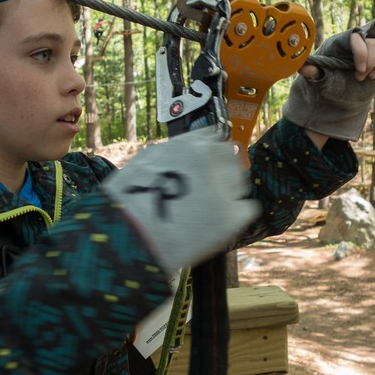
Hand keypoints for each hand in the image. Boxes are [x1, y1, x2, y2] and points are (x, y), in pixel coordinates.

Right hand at [102, 129, 259, 270]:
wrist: (128, 237)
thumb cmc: (127, 203)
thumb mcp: (145, 161)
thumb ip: (173, 152)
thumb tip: (192, 149)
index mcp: (188, 146)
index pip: (215, 137)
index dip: (211, 153)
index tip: (207, 164)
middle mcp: (209, 160)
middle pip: (230, 158)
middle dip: (222, 170)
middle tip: (208, 191)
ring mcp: (222, 188)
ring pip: (240, 183)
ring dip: (228, 192)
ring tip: (206, 211)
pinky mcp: (231, 217)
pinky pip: (246, 209)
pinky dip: (235, 216)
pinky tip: (216, 226)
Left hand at [297, 29, 374, 81]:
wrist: (337, 95)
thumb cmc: (326, 83)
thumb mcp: (319, 80)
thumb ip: (313, 72)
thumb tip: (301, 67)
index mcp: (341, 42)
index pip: (356, 37)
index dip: (362, 53)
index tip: (359, 72)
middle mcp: (357, 42)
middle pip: (373, 41)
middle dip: (371, 62)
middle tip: (360, 78)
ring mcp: (370, 49)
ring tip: (370, 77)